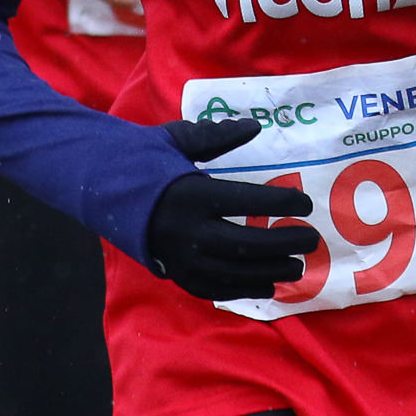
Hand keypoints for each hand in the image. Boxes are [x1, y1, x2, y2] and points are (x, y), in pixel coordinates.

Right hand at [143, 119, 318, 299]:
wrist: (104, 195)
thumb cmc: (147, 164)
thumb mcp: (177, 141)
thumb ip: (217, 136)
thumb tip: (254, 126)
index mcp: (193, 194)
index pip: (249, 201)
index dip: (281, 203)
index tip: (304, 204)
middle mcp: (189, 232)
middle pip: (248, 244)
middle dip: (285, 243)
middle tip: (311, 239)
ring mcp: (183, 259)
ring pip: (237, 272)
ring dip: (272, 271)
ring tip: (299, 267)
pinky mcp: (178, 276)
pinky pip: (217, 289)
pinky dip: (245, 290)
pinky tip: (269, 286)